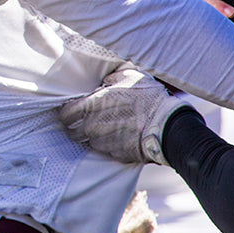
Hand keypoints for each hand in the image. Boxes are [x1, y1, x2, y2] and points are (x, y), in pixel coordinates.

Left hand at [59, 65, 192, 164]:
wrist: (168, 126)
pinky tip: (119, 138)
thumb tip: (106, 80)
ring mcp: (104, 143)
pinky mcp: (116, 155)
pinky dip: (109, 146)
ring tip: (106, 131)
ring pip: (90, 143)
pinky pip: (106, 151)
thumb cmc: (149, 98)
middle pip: (73, 132)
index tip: (70, 112)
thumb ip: (111, 78)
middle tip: (85, 123)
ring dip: (94, 138)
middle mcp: (93, 126)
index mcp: (92, 106)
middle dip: (77, 128)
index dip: (66, 114)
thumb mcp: (129, 77)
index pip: (65, 114)